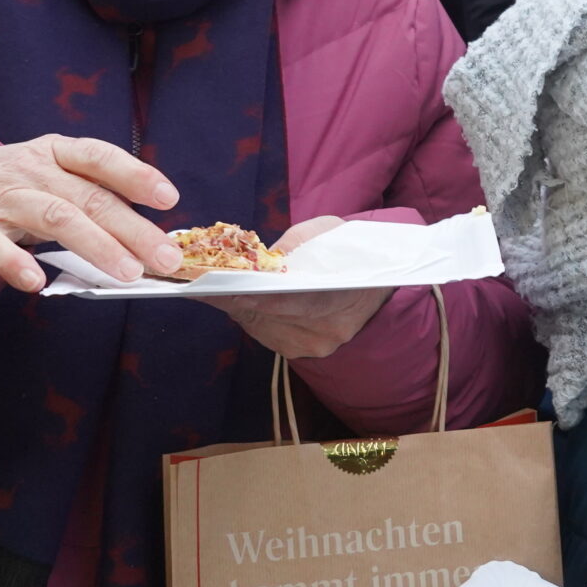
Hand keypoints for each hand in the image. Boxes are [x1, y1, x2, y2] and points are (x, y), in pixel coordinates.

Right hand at [0, 134, 179, 291]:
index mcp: (57, 153)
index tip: (169, 199)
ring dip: (95, 245)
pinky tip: (37, 283)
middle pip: (89, 198)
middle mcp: (33, 171)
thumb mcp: (53, 173)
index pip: (100, 158)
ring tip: (127, 272)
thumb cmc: (15, 184)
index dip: (136, 175)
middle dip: (133, 230)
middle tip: (165, 258)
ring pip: (54, 218)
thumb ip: (94, 194)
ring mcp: (3, 199)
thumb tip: (148, 232)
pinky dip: (16, 264)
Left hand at [195, 216, 391, 360]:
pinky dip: (253, 317)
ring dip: (240, 308)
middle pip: (262, 317)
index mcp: (333, 300)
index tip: (213, 286)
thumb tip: (255, 260)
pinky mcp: (303, 352)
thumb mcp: (327, 234)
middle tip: (204, 283)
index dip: (243, 295)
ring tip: (220, 289)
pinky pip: (267, 334)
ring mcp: (312, 346)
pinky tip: (245, 301)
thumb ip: (291, 247)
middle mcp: (322, 332)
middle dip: (233, 298)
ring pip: (260, 328)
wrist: (382, 284)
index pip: (280, 302)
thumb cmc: (353, 252)